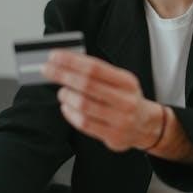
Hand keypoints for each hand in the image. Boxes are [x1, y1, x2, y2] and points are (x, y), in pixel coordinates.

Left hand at [41, 50, 161, 151]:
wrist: (144, 125)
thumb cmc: (126, 99)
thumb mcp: (119, 81)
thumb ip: (97, 73)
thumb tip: (66, 62)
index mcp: (126, 81)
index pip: (95, 67)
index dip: (71, 61)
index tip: (54, 56)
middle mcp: (125, 100)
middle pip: (87, 84)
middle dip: (62, 75)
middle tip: (48, 70)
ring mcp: (120, 119)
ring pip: (83, 105)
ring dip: (66, 96)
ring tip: (62, 92)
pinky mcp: (113, 136)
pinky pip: (84, 123)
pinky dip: (70, 113)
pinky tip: (66, 107)